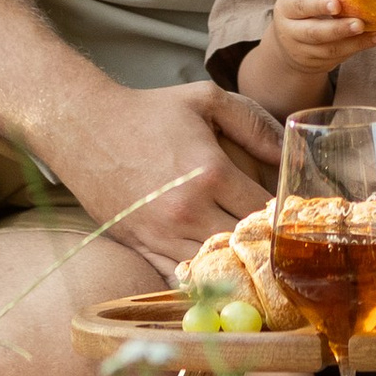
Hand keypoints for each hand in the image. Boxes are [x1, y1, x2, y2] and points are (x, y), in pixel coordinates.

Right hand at [52, 79, 278, 279]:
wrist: (84, 127)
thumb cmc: (149, 112)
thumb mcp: (206, 99)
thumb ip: (253, 123)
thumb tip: (288, 152)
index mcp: (210, 173)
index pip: (264, 210)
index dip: (283, 215)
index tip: (291, 214)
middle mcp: (187, 210)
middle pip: (243, 244)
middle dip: (263, 242)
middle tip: (277, 239)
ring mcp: (162, 234)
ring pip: (214, 266)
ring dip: (234, 262)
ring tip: (249, 255)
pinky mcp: (141, 246)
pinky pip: (180, 276)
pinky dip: (201, 276)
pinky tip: (215, 269)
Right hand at [269, 0, 375, 79]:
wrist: (288, 45)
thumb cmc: (304, 8)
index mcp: (287, 7)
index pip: (301, 5)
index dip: (318, 6)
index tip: (337, 4)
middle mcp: (291, 31)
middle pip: (314, 32)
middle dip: (338, 29)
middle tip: (360, 24)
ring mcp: (303, 50)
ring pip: (329, 49)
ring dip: (355, 43)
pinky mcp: (316, 64)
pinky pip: (338, 58)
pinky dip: (357, 49)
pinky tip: (375, 40)